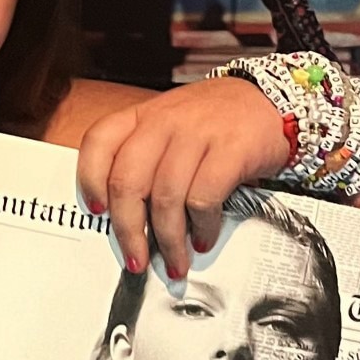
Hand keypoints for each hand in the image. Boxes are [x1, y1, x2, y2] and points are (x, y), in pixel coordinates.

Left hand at [76, 77, 290, 280]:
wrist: (270, 98)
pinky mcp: (230, 149)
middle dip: (129, 231)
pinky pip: (204, 198)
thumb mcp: (170, 126)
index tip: (97, 212)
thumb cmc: (215, 120)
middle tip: (136, 259)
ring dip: (168, 240)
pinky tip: (203, 238)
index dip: (89, 180)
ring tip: (175, 261)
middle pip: (127, 182)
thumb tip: (128, 216)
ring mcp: (196, 134)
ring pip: (165, 197)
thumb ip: (147, 159)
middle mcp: (163, 122)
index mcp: (142, 116)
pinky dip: (202, 226)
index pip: (98, 143)